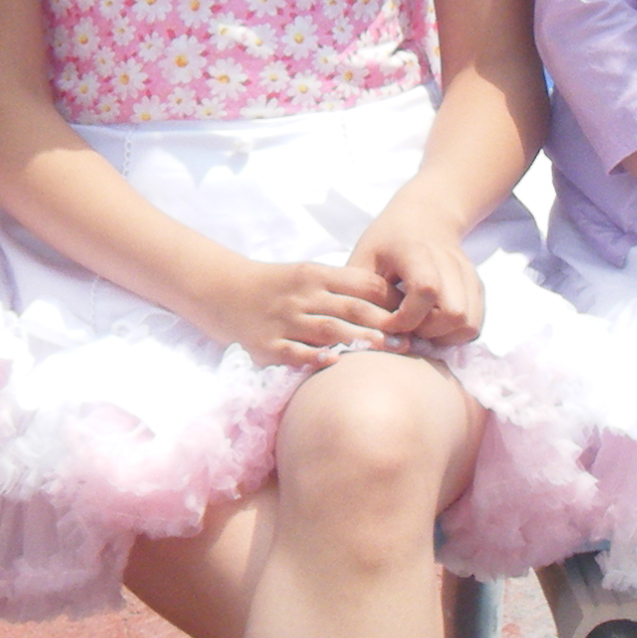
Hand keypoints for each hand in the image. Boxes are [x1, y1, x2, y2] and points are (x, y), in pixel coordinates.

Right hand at [196, 256, 394, 368]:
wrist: (225, 291)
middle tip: (409, 339)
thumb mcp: (308, 275)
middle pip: (349, 308)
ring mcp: (284, 320)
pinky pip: (294, 352)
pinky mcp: (267, 344)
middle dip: (382, 323)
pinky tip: (334, 363)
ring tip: (384, 349)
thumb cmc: (279, 286)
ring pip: (327, 330)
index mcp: (315, 275)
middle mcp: (301, 296)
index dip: (388, 299)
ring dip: (357, 339)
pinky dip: (314, 358)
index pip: (359, 284)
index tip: (412, 313)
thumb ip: (343, 288)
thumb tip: (392, 303)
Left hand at [354, 191, 485, 346]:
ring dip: (443, 337)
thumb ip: (360, 293)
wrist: (425, 216)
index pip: (426, 289)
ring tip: (420, 330)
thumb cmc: (387, 241)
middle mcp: (449, 262)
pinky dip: (454, 335)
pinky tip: (433, 327)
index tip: (388, 323)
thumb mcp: (363, 258)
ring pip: (469, 324)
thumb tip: (360, 332)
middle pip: (454, 313)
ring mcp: (467, 275)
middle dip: (427, 333)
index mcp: (416, 251)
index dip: (406, 318)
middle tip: (406, 330)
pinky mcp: (476, 287)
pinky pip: (474, 324)